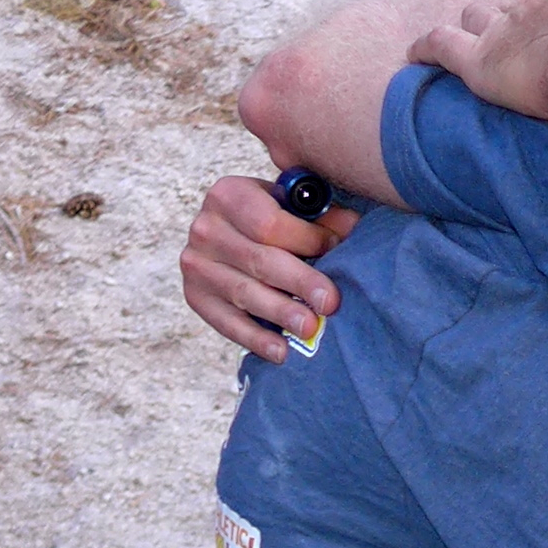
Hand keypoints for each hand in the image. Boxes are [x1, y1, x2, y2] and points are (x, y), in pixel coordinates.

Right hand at [181, 171, 354, 361]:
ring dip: (280, 313)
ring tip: (310, 328)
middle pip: (258, 260)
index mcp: (228, 195)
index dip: (307, 239)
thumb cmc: (272, 217)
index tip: (337, 250)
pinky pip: (227, 322)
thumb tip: (352, 226)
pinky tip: (281, 351)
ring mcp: (196, 264)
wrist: (231, 235)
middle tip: (329, 303)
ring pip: (244, 293)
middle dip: (299, 282)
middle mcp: (205, 228)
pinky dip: (255, 339)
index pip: (269, 223)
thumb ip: (321, 216)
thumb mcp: (292, 207)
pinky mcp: (196, 296)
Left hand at [409, 0, 547, 117]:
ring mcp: (498, 32)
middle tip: (486, 15)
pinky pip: (438, 46)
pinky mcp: (476, 59)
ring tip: (448, 28)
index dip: (532, 11)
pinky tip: (410, 53)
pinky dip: (422, 47)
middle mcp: (525, 12)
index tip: (532, 17)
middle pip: (497, 1)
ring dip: (458, 22)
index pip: (538, 3)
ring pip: (467, 16)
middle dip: (490, 5)